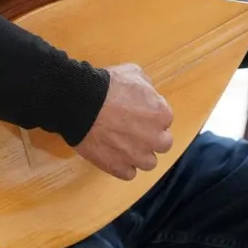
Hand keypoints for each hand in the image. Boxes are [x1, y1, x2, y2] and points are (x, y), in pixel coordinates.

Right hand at [74, 64, 173, 180]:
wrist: (81, 103)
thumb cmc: (108, 85)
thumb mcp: (133, 73)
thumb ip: (147, 86)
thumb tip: (147, 93)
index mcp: (162, 114)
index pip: (166, 119)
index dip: (152, 116)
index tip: (139, 112)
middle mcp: (154, 138)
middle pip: (163, 144)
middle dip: (152, 137)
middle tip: (135, 129)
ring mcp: (136, 156)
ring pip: (148, 163)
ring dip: (140, 155)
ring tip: (125, 145)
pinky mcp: (118, 167)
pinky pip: (129, 174)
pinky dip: (123, 166)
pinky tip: (114, 155)